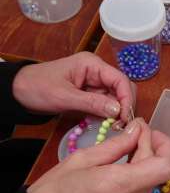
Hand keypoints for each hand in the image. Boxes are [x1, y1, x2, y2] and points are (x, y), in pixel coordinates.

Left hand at [13, 52, 135, 121]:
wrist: (18, 91)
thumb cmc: (38, 88)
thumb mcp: (65, 97)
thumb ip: (93, 103)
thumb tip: (118, 110)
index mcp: (92, 64)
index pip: (120, 79)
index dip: (127, 98)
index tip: (125, 118)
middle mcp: (96, 71)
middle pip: (121, 88)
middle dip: (124, 106)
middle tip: (119, 126)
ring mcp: (94, 83)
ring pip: (115, 98)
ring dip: (115, 113)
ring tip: (110, 128)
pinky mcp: (89, 94)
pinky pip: (105, 105)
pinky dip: (106, 115)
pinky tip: (102, 125)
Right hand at [27, 118, 169, 192]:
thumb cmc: (55, 190)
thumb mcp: (83, 158)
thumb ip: (117, 145)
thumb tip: (138, 130)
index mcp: (119, 184)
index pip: (164, 165)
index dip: (162, 143)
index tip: (144, 130)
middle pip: (160, 170)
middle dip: (153, 145)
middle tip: (137, 132)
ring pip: (159, 184)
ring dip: (155, 163)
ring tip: (142, 149)